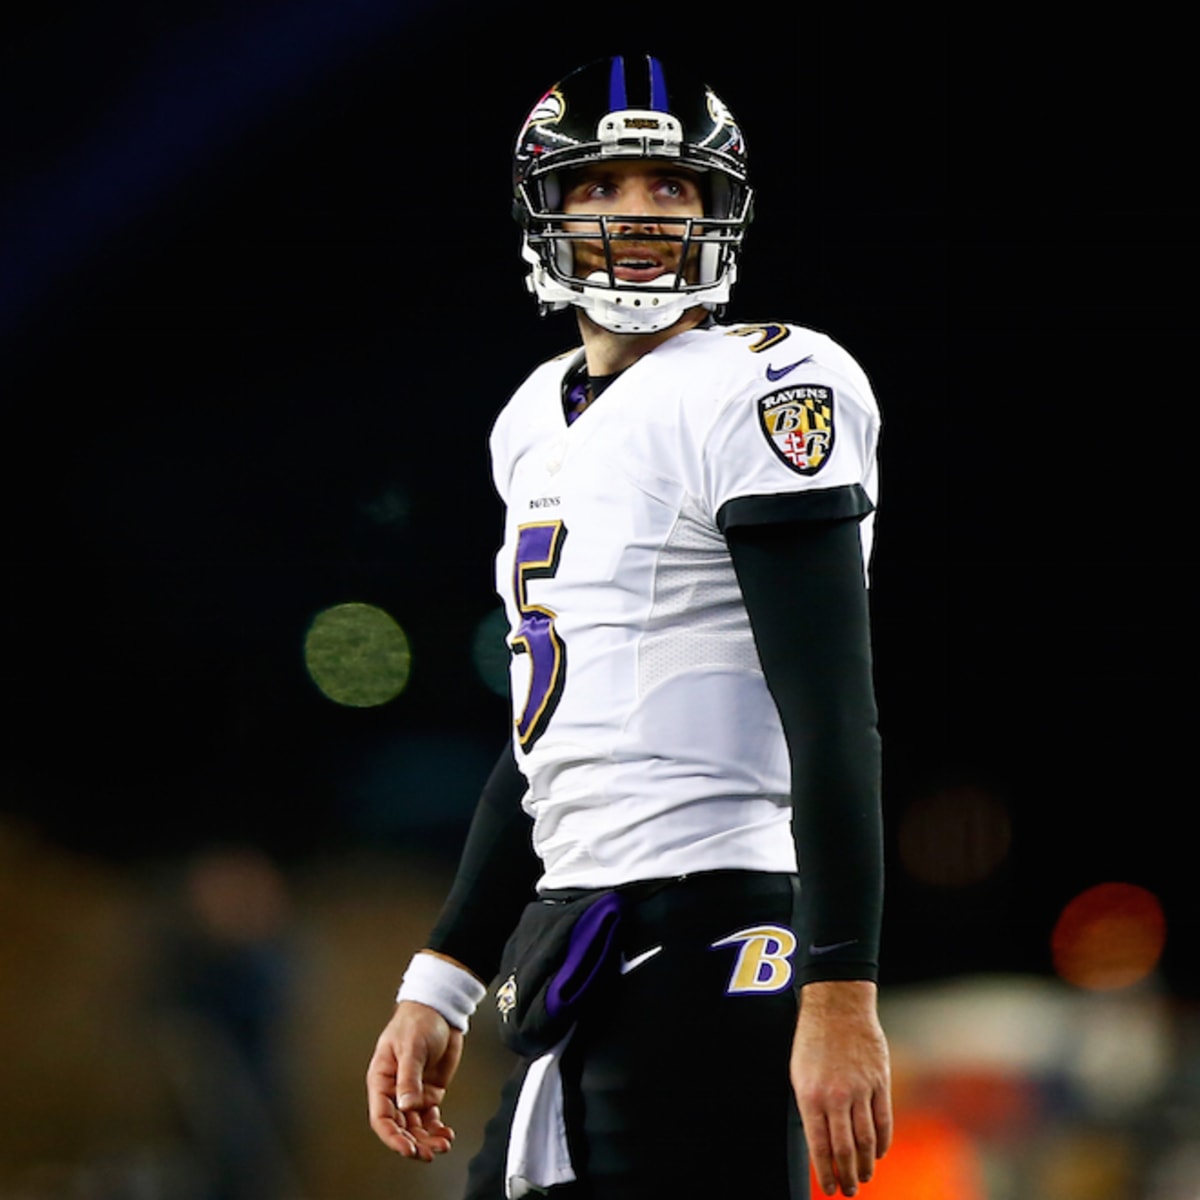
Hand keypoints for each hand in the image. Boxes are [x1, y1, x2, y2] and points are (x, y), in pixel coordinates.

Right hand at [367, 1000, 464, 1161]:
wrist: (440, 1010)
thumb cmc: (417, 1021)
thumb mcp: (412, 1047)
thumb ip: (409, 1077)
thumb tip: (406, 1104)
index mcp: (382, 1079)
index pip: (382, 1116)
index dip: (393, 1136)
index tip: (408, 1147)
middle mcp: (395, 1090)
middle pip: (399, 1126)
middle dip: (413, 1142)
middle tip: (428, 1153)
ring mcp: (413, 1093)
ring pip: (416, 1126)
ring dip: (427, 1139)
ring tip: (442, 1145)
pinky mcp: (429, 1092)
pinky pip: (430, 1117)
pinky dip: (437, 1129)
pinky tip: (446, 1135)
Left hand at [791, 980, 892, 1196]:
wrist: (837, 1006)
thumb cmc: (813, 1041)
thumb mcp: (799, 1074)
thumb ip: (810, 1108)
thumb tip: (819, 1143)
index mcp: (811, 1095)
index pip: (819, 1146)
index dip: (826, 1171)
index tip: (830, 1189)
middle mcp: (836, 1096)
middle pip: (845, 1148)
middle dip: (847, 1175)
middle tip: (849, 1190)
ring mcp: (860, 1089)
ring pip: (866, 1139)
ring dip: (866, 1164)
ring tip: (864, 1177)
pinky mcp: (879, 1081)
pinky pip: (883, 1119)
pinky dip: (883, 1141)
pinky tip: (879, 1153)